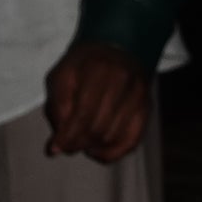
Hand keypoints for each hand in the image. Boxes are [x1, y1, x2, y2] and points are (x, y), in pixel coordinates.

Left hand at [44, 39, 151, 163]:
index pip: (83, 114)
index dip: (68, 137)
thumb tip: (55, 149)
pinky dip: (112, 153)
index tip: (56, 147)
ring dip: (93, 147)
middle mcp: (121, 79)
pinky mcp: (146, 108)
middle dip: (78, 143)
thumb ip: (56, 110)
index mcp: (96, 68)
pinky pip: (130, 142)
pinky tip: (98, 150)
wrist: (116, 48)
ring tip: (82, 141)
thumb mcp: (60, 78)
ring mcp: (137, 94)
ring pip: (112, 138)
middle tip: (68, 144)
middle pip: (98, 128)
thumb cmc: (82, 67)